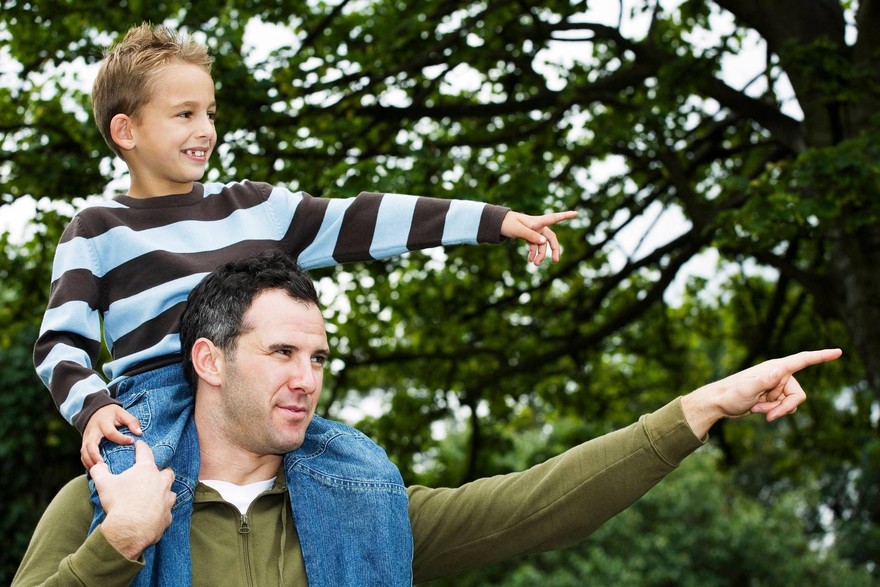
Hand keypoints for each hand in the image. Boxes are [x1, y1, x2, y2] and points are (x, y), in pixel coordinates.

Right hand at [81, 404, 142, 468]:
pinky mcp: (84, 443)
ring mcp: (86, 438)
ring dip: (89, 461)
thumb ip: (131, 421)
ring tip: (98, 470)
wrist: (95, 410)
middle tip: (102, 464)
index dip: (121, 438)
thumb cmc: (111, 413)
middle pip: (90, 444)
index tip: (132, 441)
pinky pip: (82, 455)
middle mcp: (93, 431)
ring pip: (84, 451)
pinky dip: (86, 463)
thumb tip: (139, 433)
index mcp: (103, 423)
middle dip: (94, 455)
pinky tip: (94, 470)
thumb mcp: (122, 413)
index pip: (110, 432)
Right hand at [91, 441, 174, 559]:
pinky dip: (161, 511)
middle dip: (161, 472)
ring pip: (170, 491)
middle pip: (167, 472)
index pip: (145, 452)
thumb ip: (99, 471)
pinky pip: (167, 511)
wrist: (129, 530)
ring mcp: (167, 499)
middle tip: (152, 475)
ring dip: (163, 492)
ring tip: (154, 496)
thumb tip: (96, 465)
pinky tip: (153, 514)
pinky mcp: (168, 515)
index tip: (139, 444)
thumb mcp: (104, 484)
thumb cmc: (118, 503)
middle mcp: (161, 482)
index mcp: (146, 470)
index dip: (141, 447)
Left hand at [500, 210, 576, 264]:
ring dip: (540, 255)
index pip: (554, 218)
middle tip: (556, 261)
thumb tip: (543, 242)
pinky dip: (533, 253)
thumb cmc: (508, 223)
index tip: (576, 213)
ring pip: (542, 245)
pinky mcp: (529, 237)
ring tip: (534, 264)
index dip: (565, 216)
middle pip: (551, 238)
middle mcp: (538, 226)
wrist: (498, 224)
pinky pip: (534, 246)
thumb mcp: (518, 230)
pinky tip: (530, 260)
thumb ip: (531, 236)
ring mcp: (534, 232)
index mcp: (537, 221)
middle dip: (554, 250)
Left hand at [681, 348, 841, 437]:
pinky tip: (758, 410)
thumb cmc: (730, 394)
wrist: (719, 403)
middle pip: (798, 395)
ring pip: (792, 403)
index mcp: (775, 368)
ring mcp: (776, 386)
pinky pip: (784, 408)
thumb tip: (780, 370)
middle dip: (785, 408)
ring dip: (777, 411)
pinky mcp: (773, 397)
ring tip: (757, 409)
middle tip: (769, 415)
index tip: (839, 351)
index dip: (821, 356)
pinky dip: (773, 412)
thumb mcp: (747, 388)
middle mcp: (778, 375)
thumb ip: (764, 380)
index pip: (803, 360)